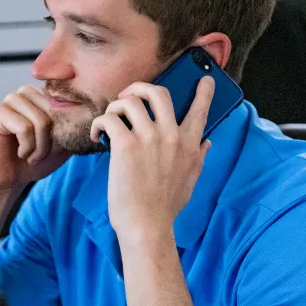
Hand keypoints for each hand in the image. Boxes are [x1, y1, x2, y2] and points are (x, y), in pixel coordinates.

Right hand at [0, 85, 69, 193]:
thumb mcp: (64, 143)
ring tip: (31, 156)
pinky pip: (24, 128)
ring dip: (40, 147)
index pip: (67, 102)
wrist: (10, 179)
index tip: (56, 146)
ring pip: (41, 121)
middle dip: (52, 141)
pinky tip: (20, 153)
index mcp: (43, 95)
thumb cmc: (36, 160)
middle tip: (41, 155)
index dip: (65, 129)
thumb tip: (93, 115)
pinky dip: (27, 147)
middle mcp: (27, 92)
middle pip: (55, 112)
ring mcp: (11, 99)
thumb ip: (76, 126)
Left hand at [90, 77, 213, 242]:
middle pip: (158, 93)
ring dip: (115, 107)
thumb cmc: (165, 207)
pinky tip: (97, 136)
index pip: (200, 111)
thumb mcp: (190, 180)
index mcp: (189, 144)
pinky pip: (109, 119)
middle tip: (128, 96)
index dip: (204, 92)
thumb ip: (199, 157)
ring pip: (130, 101)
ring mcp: (149, 138)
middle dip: (139, 88)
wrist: (147, 226)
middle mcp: (171, 135)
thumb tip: (208, 142)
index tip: (205, 79)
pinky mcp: (126, 145)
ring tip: (109, 121)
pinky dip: (99, 123)